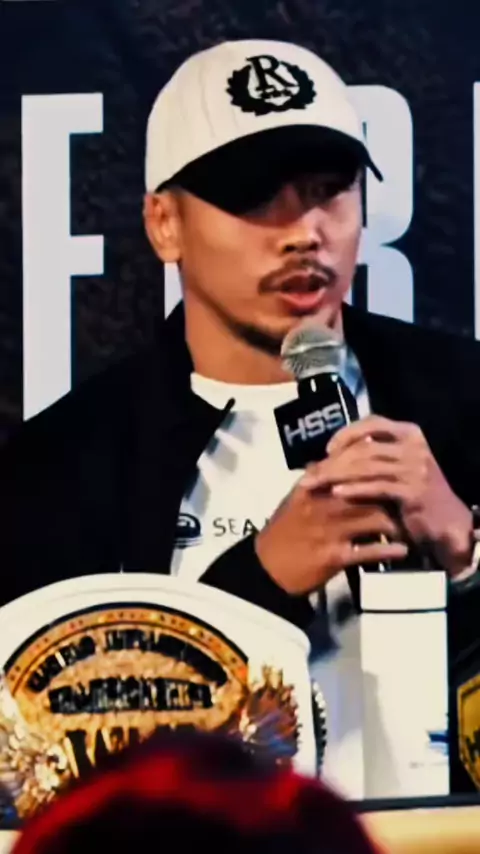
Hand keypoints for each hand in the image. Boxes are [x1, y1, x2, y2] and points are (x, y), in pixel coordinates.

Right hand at [255, 475, 407, 595]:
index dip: (376, 469)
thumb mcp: (294, 499)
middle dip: (391, 497)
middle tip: (404, 503)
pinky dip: (390, 551)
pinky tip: (401, 551)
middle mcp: (324, 504)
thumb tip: (330, 459)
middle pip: (370, 491)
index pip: (352, 468)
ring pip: (376, 518)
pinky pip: (371, 551)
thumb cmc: (282, 532)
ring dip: (395, 525)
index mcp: (313, 487)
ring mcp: (330, 530)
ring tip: (404, 528)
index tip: (392, 473)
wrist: (265, 569)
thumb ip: (314, 480)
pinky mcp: (335, 556)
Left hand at [302, 415, 472, 577]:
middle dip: (333, 461)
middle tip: (310, 474)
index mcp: (410, 433)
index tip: (327, 449)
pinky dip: (354, 489)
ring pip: (367, 466)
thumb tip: (326, 454)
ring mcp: (416, 468)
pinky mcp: (413, 492)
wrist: (444, 520)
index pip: (373, 422)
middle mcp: (414, 446)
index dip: (346, 433)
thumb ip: (369, 457)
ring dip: (337, 475)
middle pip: (365, 448)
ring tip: (315, 484)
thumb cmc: (412, 492)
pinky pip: (377, 487)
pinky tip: (336, 494)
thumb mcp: (393, 467)